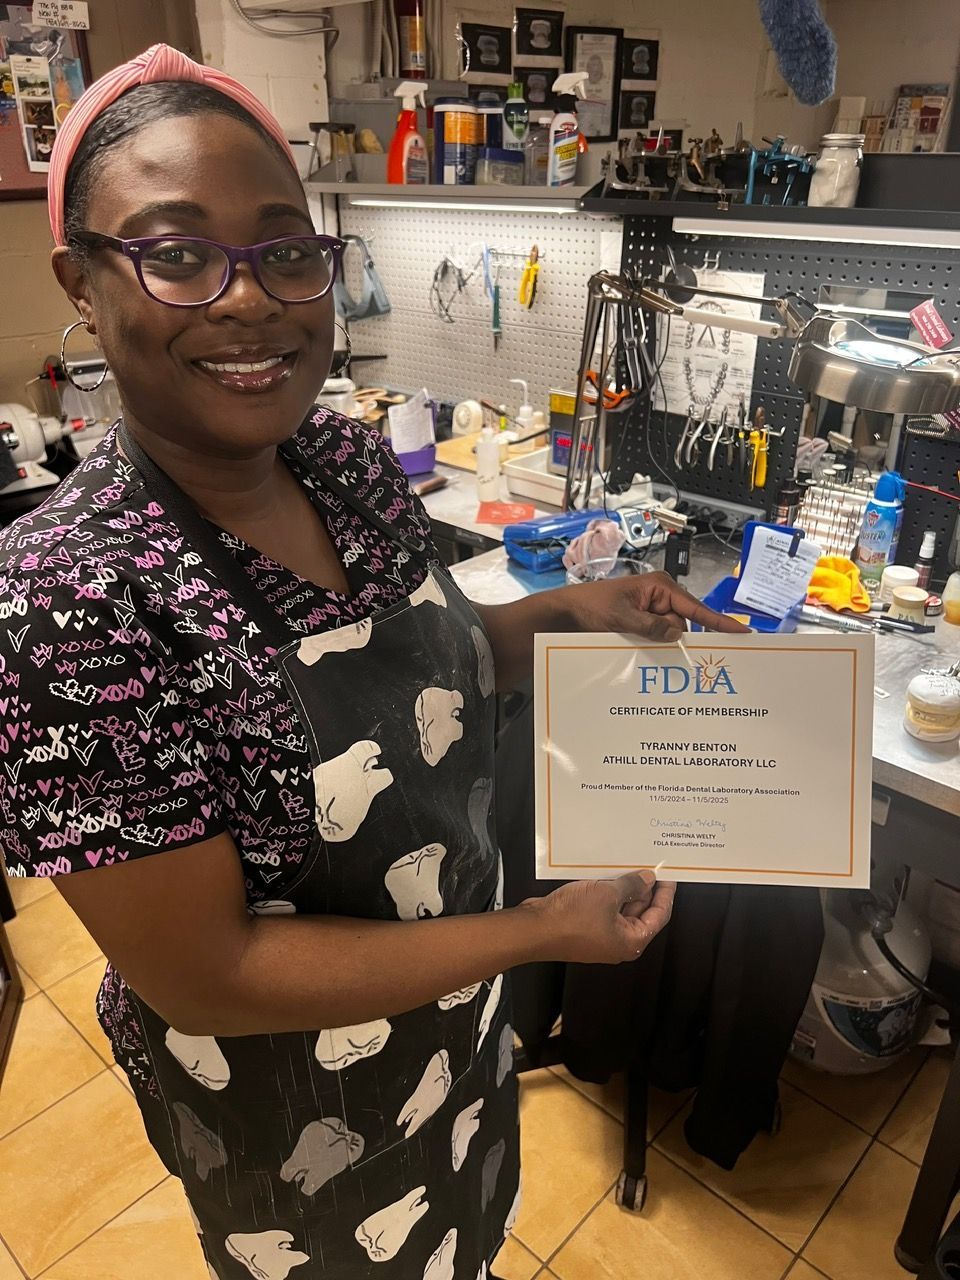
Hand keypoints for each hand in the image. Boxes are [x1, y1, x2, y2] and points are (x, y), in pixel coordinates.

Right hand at [522, 872, 675, 964]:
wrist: (535, 929)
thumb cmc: (571, 919)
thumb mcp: (607, 895)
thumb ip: (631, 886)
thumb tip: (647, 879)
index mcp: (631, 941)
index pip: (659, 916)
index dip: (665, 894)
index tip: (669, 875)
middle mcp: (618, 942)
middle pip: (641, 913)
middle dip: (645, 889)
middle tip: (648, 866)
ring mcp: (600, 935)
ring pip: (621, 909)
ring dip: (625, 889)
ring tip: (629, 866)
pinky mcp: (585, 927)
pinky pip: (603, 907)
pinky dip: (608, 892)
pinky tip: (607, 874)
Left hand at [568, 570, 748, 641]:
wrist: (566, 613)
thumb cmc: (592, 606)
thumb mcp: (622, 617)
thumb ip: (651, 627)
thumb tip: (677, 635)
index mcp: (660, 587)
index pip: (696, 608)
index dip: (720, 622)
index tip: (742, 633)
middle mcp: (660, 597)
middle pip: (684, 625)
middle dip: (673, 638)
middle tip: (647, 640)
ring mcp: (652, 610)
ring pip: (670, 635)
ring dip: (659, 643)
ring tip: (631, 640)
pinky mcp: (643, 622)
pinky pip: (657, 637)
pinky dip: (652, 644)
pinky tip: (639, 648)